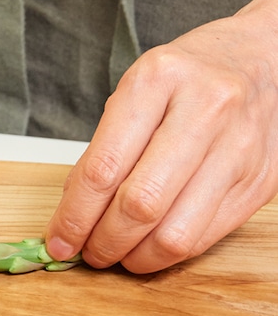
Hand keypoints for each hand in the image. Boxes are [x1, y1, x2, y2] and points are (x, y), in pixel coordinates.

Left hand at [45, 0, 277, 272]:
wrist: (262, 58)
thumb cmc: (187, 76)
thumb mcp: (136, 89)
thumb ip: (106, 146)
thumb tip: (74, 211)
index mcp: (158, 80)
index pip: (103, 167)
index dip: (74, 215)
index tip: (58, 239)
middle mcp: (204, 110)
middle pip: (140, 204)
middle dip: (103, 241)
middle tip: (85, 252)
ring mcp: (239, 148)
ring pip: (176, 231)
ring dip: (135, 257)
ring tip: (115, 254)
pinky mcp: (260, 181)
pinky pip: (206, 235)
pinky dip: (169, 253)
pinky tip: (149, 247)